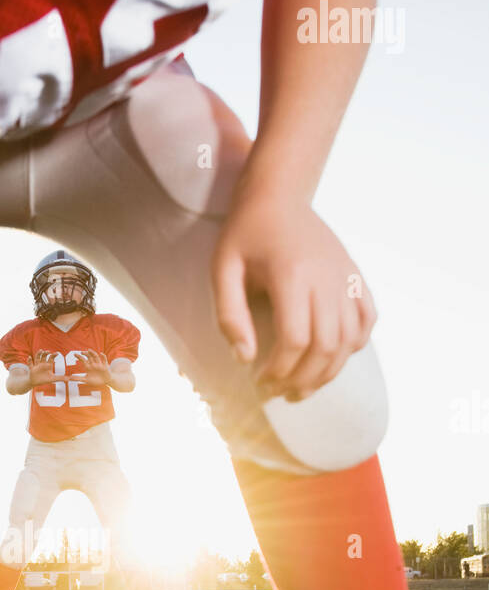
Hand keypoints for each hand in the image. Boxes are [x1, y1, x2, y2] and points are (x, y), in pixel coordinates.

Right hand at [27, 350, 58, 385]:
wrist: (35, 383)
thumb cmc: (44, 380)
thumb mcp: (53, 379)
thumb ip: (60, 378)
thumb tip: (69, 379)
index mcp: (47, 365)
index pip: (51, 358)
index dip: (53, 355)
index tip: (56, 353)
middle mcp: (42, 363)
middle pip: (44, 356)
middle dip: (46, 353)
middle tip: (48, 351)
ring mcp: (36, 365)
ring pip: (37, 358)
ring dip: (38, 354)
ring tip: (41, 350)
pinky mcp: (31, 369)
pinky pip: (30, 364)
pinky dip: (29, 360)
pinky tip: (29, 357)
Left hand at [74, 350, 110, 387]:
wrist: (105, 382)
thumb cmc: (95, 380)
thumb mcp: (86, 380)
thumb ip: (78, 378)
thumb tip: (70, 378)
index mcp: (88, 366)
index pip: (83, 360)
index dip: (79, 357)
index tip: (74, 354)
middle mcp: (93, 364)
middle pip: (89, 357)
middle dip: (85, 354)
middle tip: (81, 352)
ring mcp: (99, 364)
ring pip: (95, 356)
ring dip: (92, 353)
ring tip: (89, 350)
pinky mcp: (104, 366)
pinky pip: (104, 359)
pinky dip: (103, 356)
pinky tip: (100, 353)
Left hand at [212, 191, 376, 400]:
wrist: (279, 196)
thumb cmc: (245, 235)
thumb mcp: (223, 270)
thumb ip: (230, 316)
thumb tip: (245, 359)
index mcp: (292, 275)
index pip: (294, 340)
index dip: (278, 371)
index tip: (259, 382)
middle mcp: (326, 278)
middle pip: (325, 347)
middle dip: (302, 380)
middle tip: (279, 393)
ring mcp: (345, 277)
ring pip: (349, 340)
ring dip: (327, 372)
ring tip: (302, 388)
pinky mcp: (354, 276)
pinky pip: (367, 319)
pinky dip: (354, 345)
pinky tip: (332, 359)